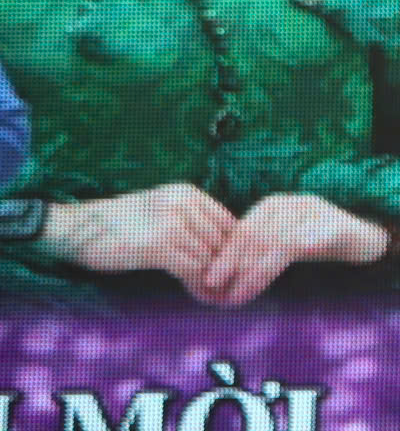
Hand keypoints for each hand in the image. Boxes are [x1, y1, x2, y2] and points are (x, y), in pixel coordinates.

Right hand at [36, 182, 236, 290]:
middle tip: (229, 289)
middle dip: (227, 268)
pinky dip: (198, 285)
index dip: (234, 249)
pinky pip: (191, 269)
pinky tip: (197, 295)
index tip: (234, 271)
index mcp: (187, 193)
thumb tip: (223, 249)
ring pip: (209, 257)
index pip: (228, 222)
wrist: (76, 229)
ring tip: (215, 296)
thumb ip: (190, 222)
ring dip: (213, 280)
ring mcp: (171, 223)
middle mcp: (183, 203)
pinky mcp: (157, 246)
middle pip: (222, 241)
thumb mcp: (161, 212)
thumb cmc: (120, 226)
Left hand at [193, 193, 391, 307]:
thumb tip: (220, 278)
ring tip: (233, 297)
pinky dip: (265, 270)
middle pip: (253, 234)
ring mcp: (313, 212)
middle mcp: (293, 203)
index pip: (242, 228)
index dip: (223, 255)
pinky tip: (254, 288)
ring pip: (270, 242)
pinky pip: (290, 247)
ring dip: (247, 273)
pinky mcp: (329, 226)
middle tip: (214, 291)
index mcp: (276, 205)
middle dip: (230, 264)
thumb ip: (258, 253)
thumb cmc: (319, 245)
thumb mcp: (285, 245)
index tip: (206, 281)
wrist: (367, 240)